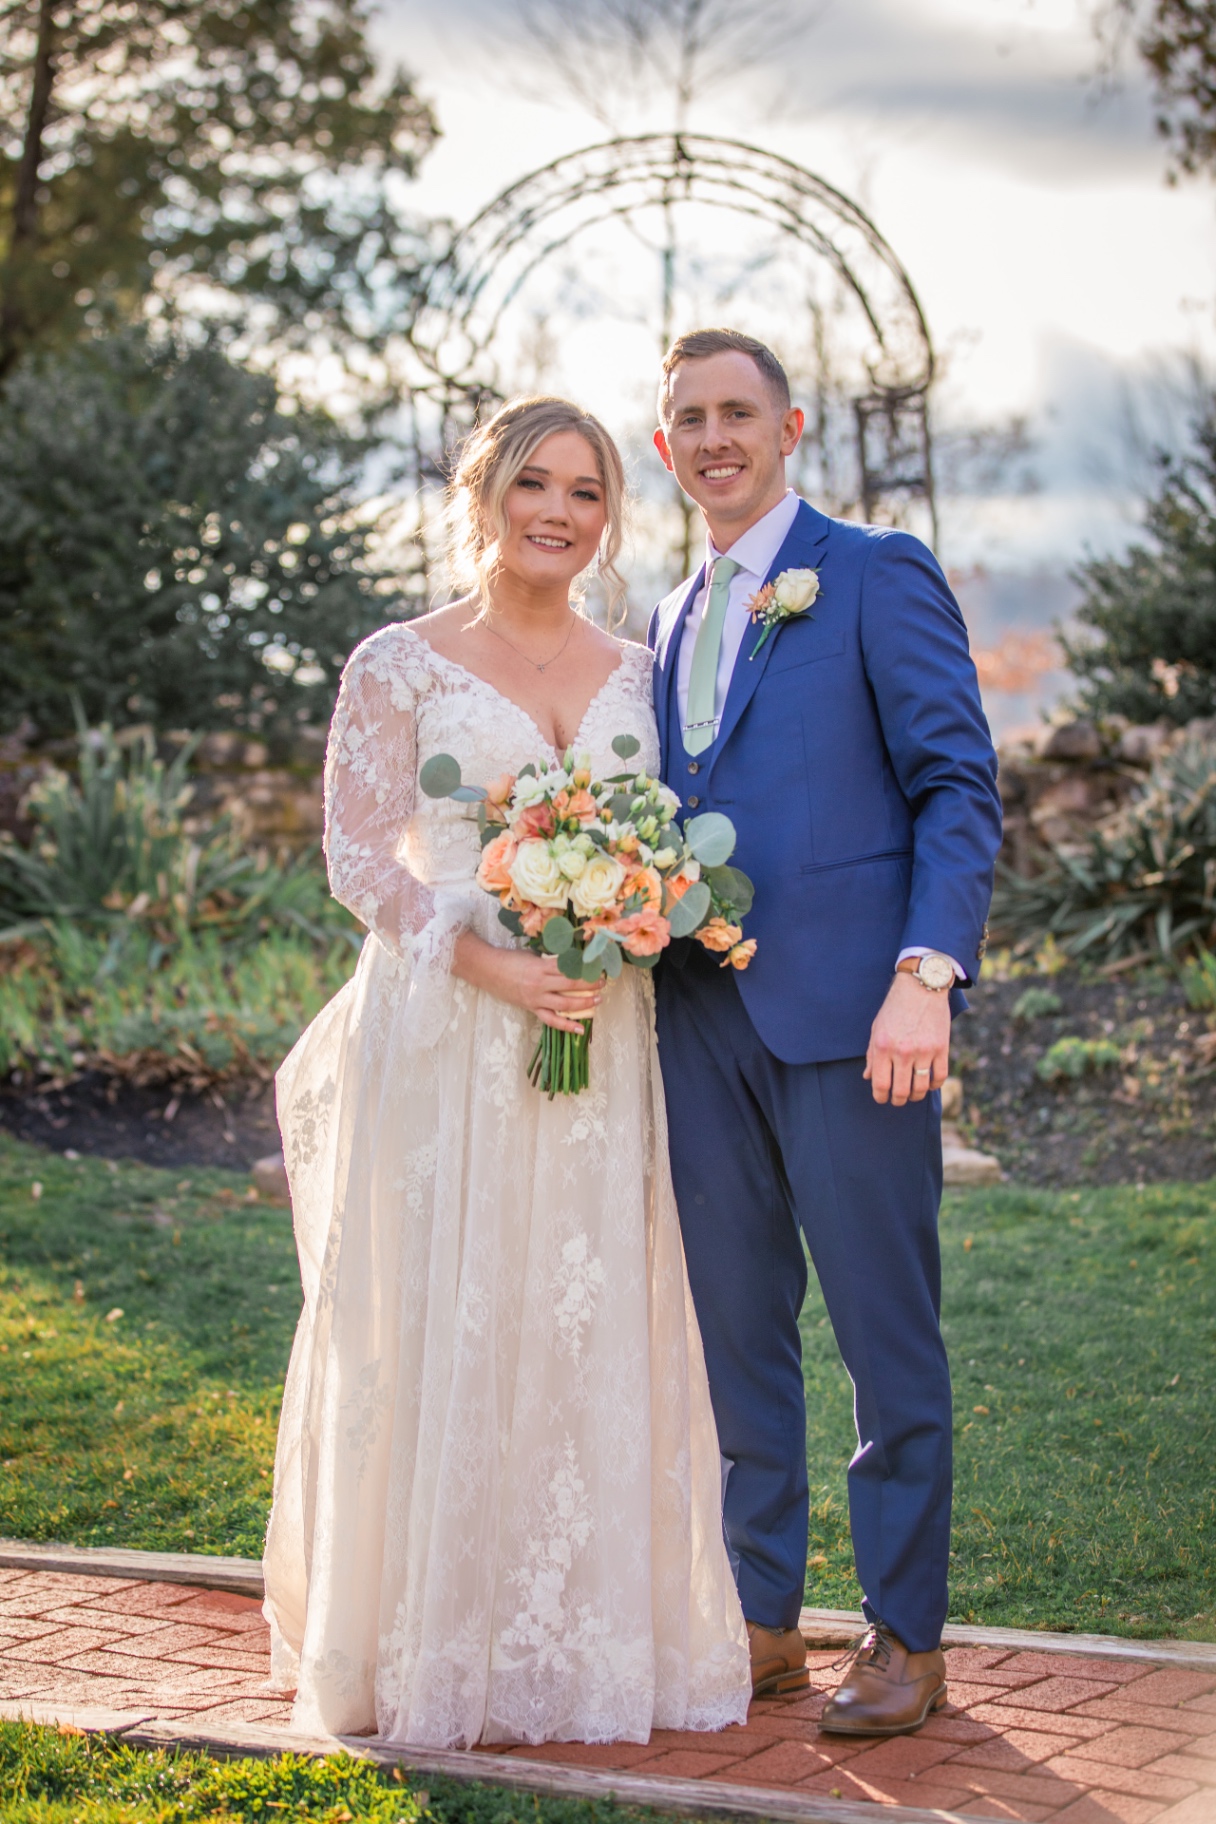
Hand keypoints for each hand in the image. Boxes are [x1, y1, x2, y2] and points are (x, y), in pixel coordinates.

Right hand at [452, 933, 603, 1034]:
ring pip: (565, 1003)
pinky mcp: (531, 1008)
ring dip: (584, 1003)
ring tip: (598, 1001)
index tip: (598, 967)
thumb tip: (568, 964)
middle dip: (590, 985)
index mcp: (541, 965)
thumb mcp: (532, 955)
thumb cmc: (510, 959)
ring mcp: (536, 998)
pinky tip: (580, 1028)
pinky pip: (551, 1019)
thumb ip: (549, 961)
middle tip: (603, 983)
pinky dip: (566, 1025)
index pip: (569, 968)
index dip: (586, 969)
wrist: (488, 970)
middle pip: (571, 985)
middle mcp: (541, 983)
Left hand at [864, 972, 950, 1105]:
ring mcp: (924, 1051)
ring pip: (921, 1088)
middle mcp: (902, 1051)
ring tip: (913, 1094)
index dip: (880, 1096)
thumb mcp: (877, 1028)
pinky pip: (939, 1077)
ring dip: (916, 1096)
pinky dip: (934, 1085)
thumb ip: (871, 1054)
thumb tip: (868, 1077)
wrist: (921, 986)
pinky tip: (929, 1083)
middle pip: (901, 1091)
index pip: (880, 1084)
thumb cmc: (895, 1007)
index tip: (882, 1098)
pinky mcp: (941, 1048)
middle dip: (898, 1100)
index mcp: (883, 1047)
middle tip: (898, 1100)